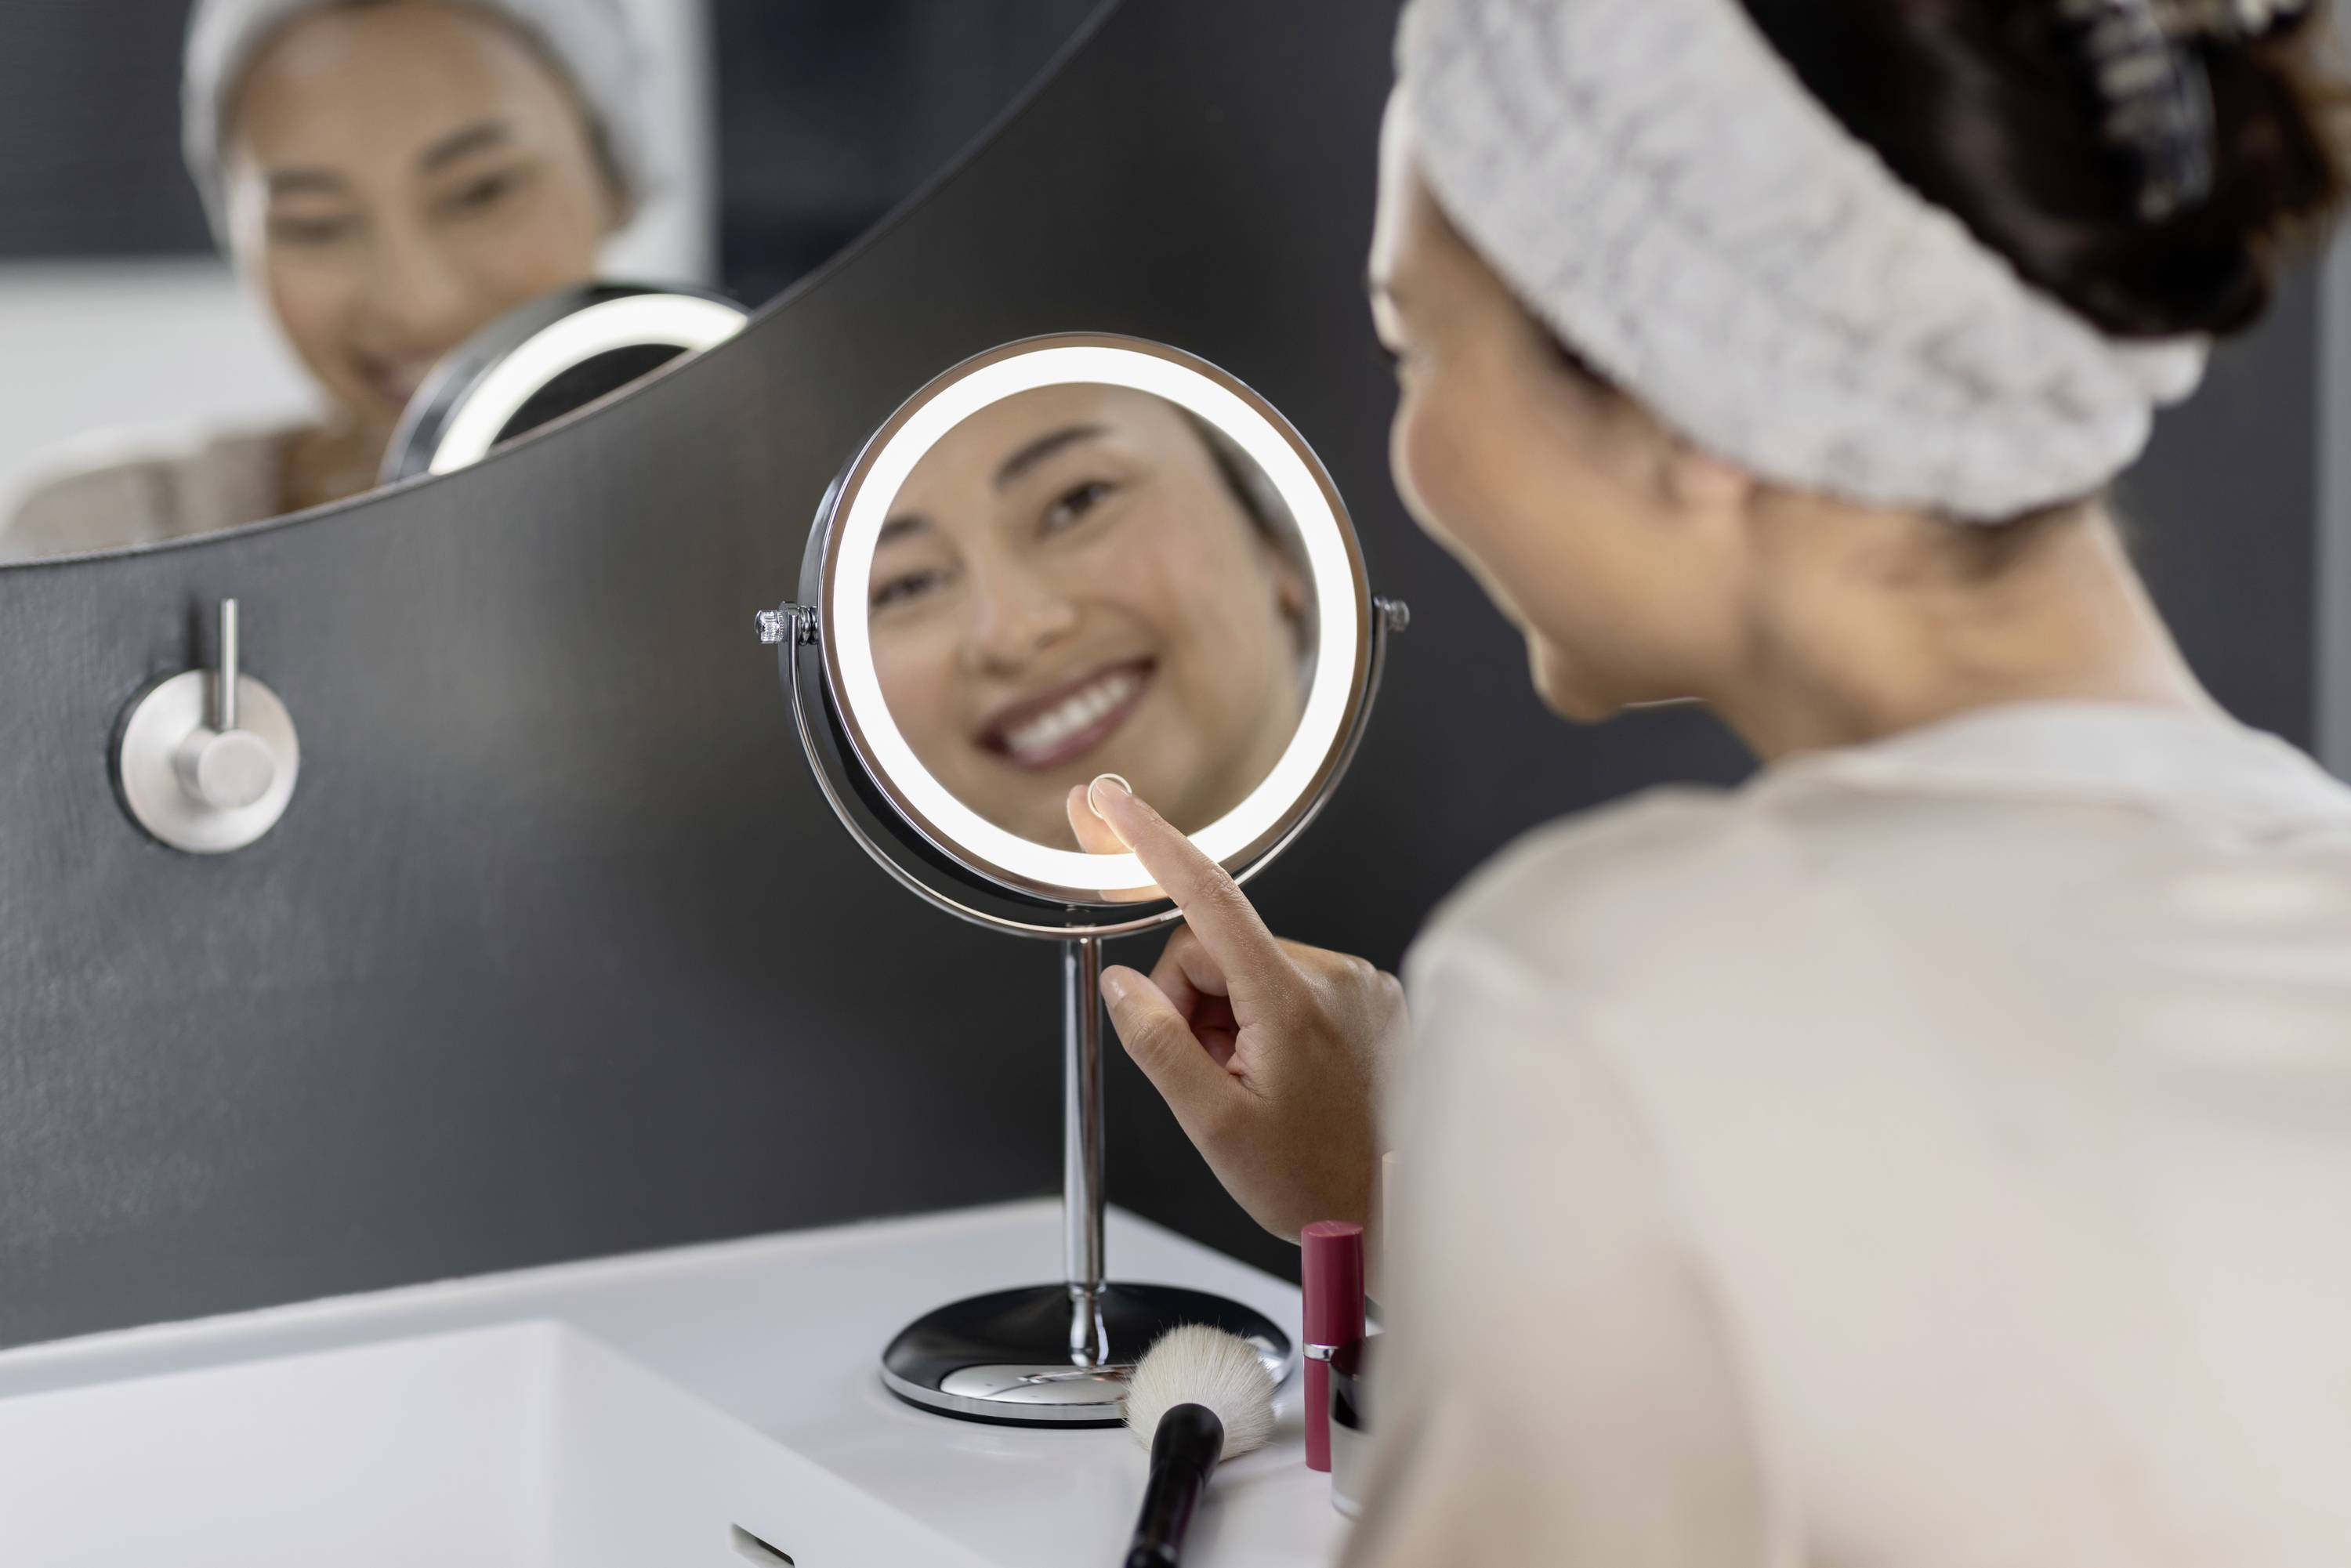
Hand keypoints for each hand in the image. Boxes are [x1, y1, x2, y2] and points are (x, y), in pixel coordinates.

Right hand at [1065, 776, 1406, 1240]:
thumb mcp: (1216, 1126)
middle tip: (1208, 1075)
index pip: (1207, 896)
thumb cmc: (1317, 1182)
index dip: (1150, 842)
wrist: (1396, 1214)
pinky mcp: (1369, 997)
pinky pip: (1287, 985)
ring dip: (1227, 1020)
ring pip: (1247, 971)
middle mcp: (1332, 974)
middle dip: (1190, 1004)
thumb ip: (1160, 1047)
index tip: (1113, 804)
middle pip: (1213, 950)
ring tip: (1251, 1085)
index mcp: (1291, 999)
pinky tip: (1280, 1075)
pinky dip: (1263, 1022)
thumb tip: (1121, 984)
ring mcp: (1356, 983)